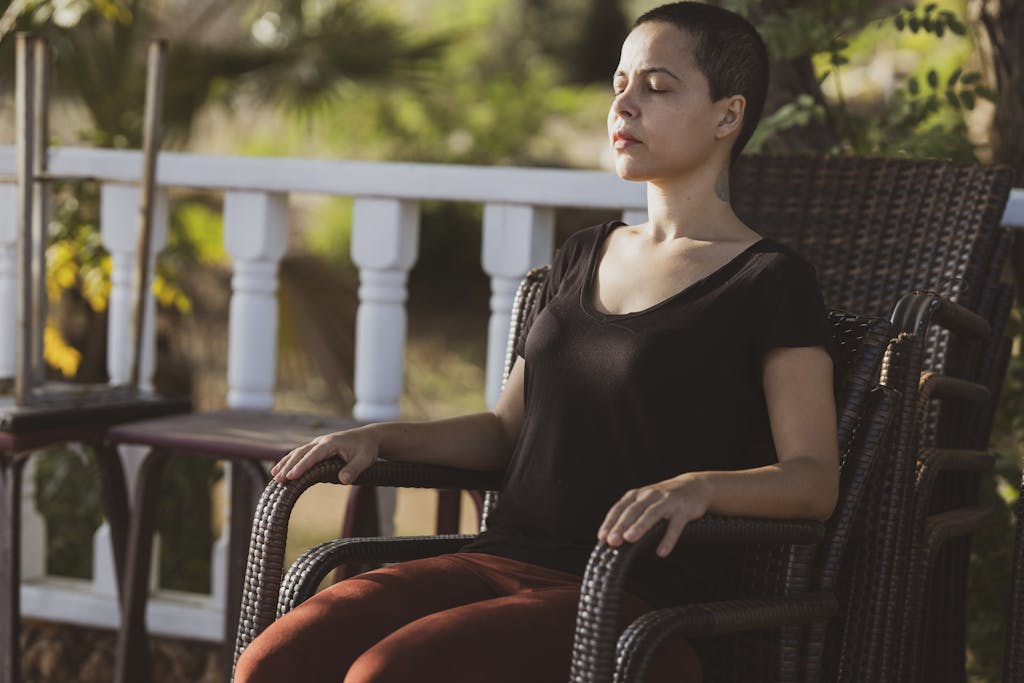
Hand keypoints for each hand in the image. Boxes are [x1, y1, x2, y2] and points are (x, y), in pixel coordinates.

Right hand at [271, 427, 379, 484]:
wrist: (368, 437)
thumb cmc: (366, 449)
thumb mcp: (365, 460)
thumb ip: (354, 469)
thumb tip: (343, 480)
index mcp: (331, 443)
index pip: (314, 455)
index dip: (302, 466)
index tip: (291, 476)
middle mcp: (321, 441)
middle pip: (301, 453)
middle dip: (289, 466)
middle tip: (278, 479)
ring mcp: (318, 444)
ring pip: (298, 452)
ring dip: (286, 463)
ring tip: (274, 476)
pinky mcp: (317, 448)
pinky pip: (300, 454)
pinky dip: (289, 461)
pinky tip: (280, 470)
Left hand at [597, 473, 711, 557]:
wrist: (695, 486)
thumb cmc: (664, 499)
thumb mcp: (646, 502)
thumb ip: (631, 516)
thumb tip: (614, 538)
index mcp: (637, 495)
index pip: (619, 508)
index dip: (610, 522)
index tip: (602, 537)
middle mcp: (650, 495)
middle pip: (633, 511)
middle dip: (621, 526)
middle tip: (612, 541)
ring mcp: (667, 501)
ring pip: (652, 514)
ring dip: (640, 526)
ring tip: (630, 539)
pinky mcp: (683, 509)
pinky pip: (675, 525)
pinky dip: (668, 538)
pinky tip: (662, 552)